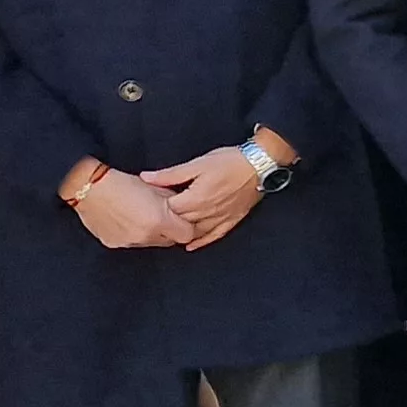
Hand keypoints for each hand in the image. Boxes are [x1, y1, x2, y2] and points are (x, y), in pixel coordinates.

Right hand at [73, 168, 194, 248]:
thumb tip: (184, 209)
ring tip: (141, 215)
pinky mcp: (114, 244)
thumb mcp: (156, 188)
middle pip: (169, 241)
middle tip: (162, 216)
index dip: (187, 226)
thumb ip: (174, 202)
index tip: (183, 220)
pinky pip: (132, 243)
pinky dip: (133, 234)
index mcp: (159, 220)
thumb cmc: (121, 183)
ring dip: (151, 233)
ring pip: (151, 243)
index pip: (187, 235)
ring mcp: (129, 242)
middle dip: (170, 230)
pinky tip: (127, 220)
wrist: (89, 187)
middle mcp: (145, 235)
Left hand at [137, 146, 262, 249]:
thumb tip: (145, 177)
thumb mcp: (198, 164)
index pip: (168, 210)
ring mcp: (220, 218)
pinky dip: (202, 242)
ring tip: (168, 232)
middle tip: (153, 218)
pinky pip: (215, 235)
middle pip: (180, 223)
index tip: (147, 205)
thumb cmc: (230, 161)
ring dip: (182, 234)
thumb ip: (170, 174)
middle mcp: (207, 212)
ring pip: (196, 232)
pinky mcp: (232, 219)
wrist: (261, 164)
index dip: (156, 208)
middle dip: (166, 221)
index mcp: (196, 198)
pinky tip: (192, 245)